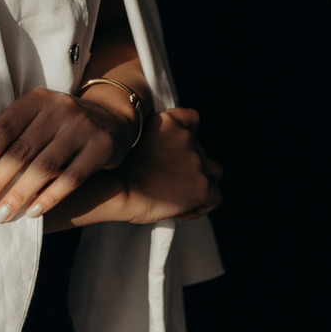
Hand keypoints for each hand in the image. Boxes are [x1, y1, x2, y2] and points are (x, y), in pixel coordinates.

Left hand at [0, 86, 138, 223]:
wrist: (112, 119)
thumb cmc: (61, 125)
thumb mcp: (38, 118)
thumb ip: (14, 137)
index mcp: (36, 99)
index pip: (4, 129)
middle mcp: (59, 108)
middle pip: (21, 150)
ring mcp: (82, 127)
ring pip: (44, 167)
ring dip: (19, 194)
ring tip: (0, 215)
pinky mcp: (101, 147)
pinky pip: (71, 178)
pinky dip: (50, 198)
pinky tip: (33, 213)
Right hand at [46, 107, 223, 230]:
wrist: (115, 189)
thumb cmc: (115, 171)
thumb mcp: (133, 140)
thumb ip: (155, 141)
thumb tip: (165, 157)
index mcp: (169, 121)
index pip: (193, 118)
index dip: (188, 136)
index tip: (175, 152)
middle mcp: (186, 138)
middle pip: (201, 152)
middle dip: (188, 167)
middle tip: (167, 184)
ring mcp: (196, 161)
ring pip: (214, 172)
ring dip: (200, 182)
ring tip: (178, 197)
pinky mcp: (202, 186)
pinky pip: (215, 197)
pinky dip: (202, 206)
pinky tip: (180, 213)